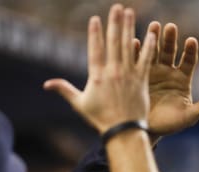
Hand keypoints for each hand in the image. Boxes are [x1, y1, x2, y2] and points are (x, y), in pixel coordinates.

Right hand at [44, 4, 155, 133]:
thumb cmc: (100, 120)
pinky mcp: (141, 81)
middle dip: (115, 23)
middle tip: (117, 7)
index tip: (95, 18)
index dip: (95, 33)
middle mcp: (113, 72)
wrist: (123, 131)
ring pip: (129, 46)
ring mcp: (128, 75)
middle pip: (113, 42)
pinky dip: (148, 47)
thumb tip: (46, 84)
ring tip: (130, 13)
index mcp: (96, 76)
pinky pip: (145, 60)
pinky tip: (152, 35)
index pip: (95, 49)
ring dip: (130, 28)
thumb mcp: (80, 104)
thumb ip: (65, 90)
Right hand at [141, 22, 198, 140]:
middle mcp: (168, 72)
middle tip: (170, 26)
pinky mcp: (138, 75)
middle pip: (171, 51)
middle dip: (170, 39)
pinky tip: (135, 42)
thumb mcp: (190, 116)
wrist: (148, 130)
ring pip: (154, 51)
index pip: (188, 61)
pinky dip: (137, 51)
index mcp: (183, 79)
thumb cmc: (171, 124)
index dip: (190, 51)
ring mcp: (153, 72)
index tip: (191, 40)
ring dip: (153, 39)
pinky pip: (138, 60)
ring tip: (154, 26)